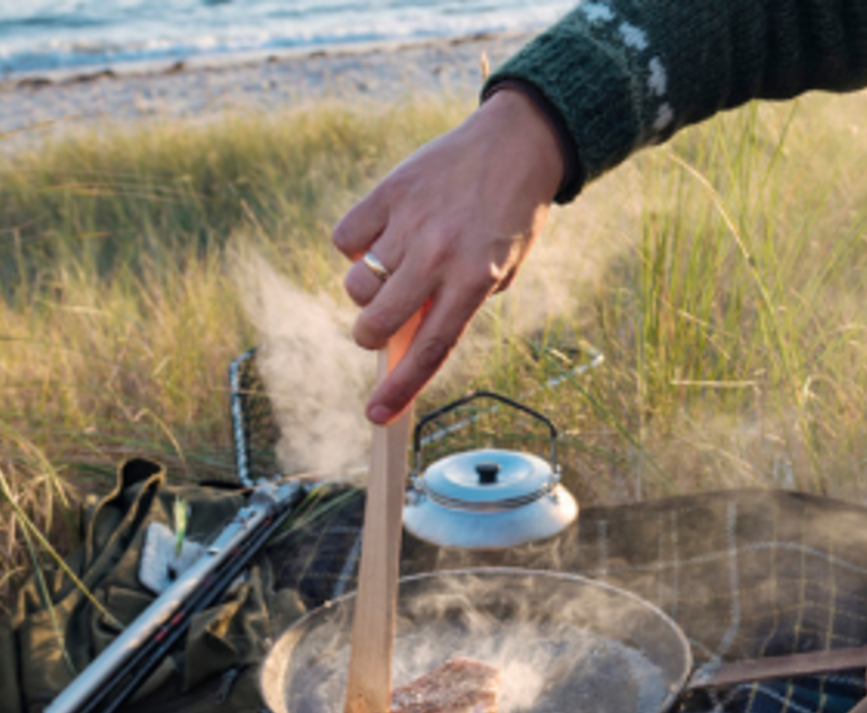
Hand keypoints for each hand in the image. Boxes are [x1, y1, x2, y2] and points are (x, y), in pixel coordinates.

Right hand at [332, 86, 564, 423]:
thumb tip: (406, 334)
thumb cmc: (511, 215)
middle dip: (370, 337)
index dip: (399, 390)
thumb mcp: (501, 268)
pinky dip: (355, 245)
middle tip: (379, 327)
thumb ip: (457, 303)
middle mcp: (440, 255)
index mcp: (475, 281)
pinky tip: (380, 236)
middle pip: (376, 323)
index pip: (429, 350)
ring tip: (389, 272)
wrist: (519, 141)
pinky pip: (347, 238)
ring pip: (356, 285)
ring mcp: (411, 222)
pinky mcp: (389, 191)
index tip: (376, 416)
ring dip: (365, 292)